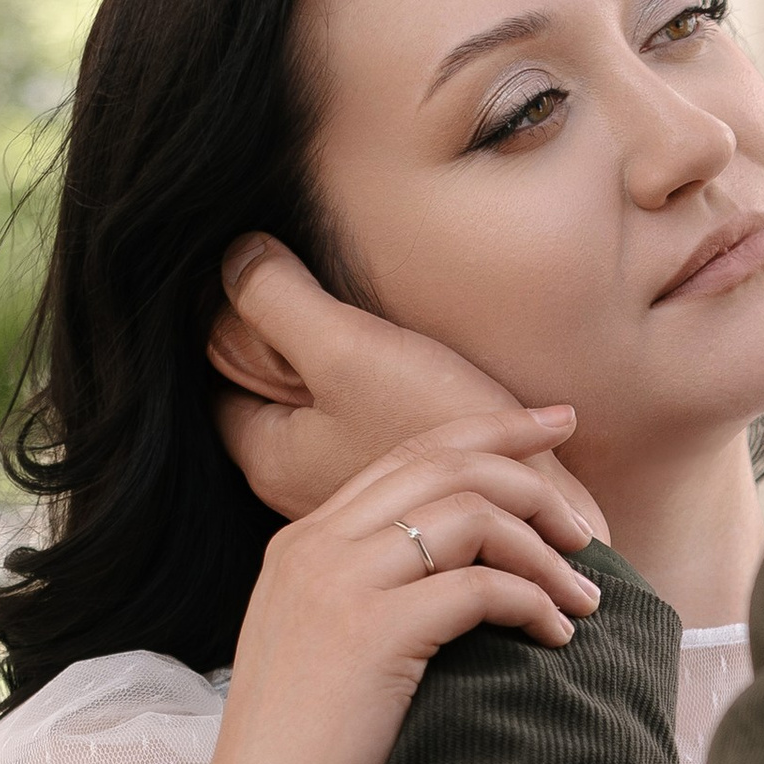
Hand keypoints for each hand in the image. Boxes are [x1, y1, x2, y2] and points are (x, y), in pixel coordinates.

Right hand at [154, 410, 605, 763]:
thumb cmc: (307, 758)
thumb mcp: (324, 648)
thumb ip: (371, 593)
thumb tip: (463, 570)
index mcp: (304, 542)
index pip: (410, 455)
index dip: (491, 432)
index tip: (557, 426)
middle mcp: (316, 547)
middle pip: (445, 465)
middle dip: (533, 475)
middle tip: (590, 524)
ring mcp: (339, 584)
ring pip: (471, 515)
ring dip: (544, 551)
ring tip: (585, 597)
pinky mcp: (371, 632)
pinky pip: (481, 586)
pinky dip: (533, 602)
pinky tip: (558, 636)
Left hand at [210, 238, 582, 524]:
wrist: (542, 508)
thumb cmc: (439, 426)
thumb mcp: (347, 350)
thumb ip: (276, 298)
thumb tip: (232, 255)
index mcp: (266, 455)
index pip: (221, 368)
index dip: (251, 318)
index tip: (300, 294)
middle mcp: (295, 481)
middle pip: (273, 386)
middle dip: (305, 343)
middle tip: (354, 318)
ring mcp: (347, 486)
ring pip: (327, 402)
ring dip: (357, 365)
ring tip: (402, 352)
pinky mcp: (399, 487)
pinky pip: (373, 425)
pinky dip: (394, 396)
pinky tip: (434, 383)